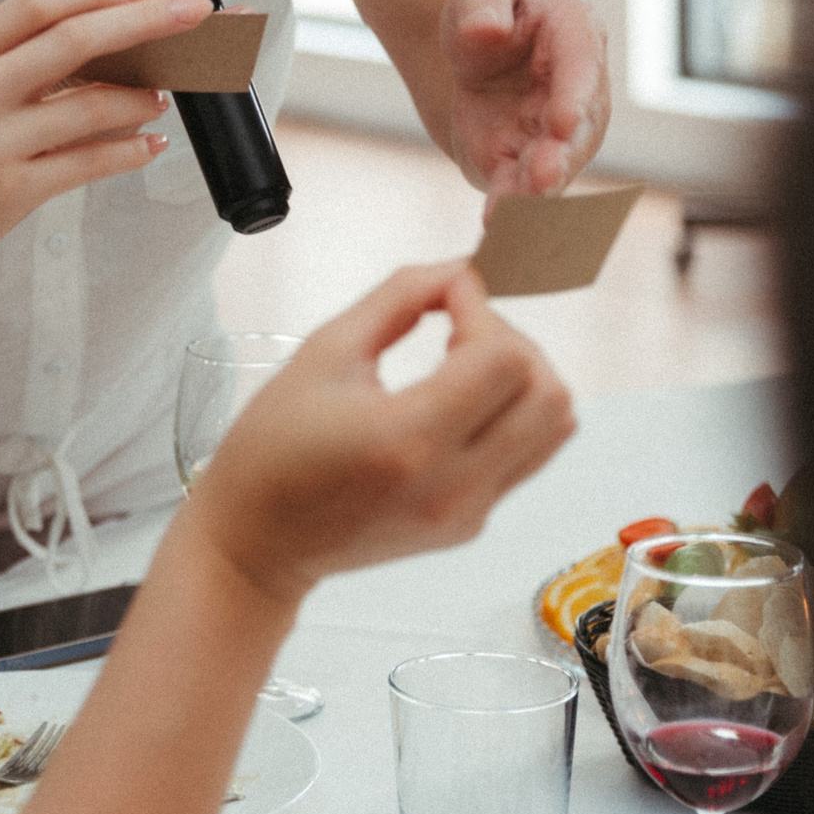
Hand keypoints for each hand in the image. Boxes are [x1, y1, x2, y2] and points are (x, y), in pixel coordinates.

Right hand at [0, 0, 207, 297]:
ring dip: (141, 96)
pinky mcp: (10, 193)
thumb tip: (85, 36)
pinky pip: (87, 163)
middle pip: (74, 39)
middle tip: (193, 14)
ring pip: (90, 106)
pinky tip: (150, 145)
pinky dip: (128, 151)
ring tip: (165, 94)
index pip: (36, 3)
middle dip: (145, 21)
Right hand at [187, 262, 574, 601]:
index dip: (481, 310)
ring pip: (555, 427)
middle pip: (548, 393)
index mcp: (410, 438)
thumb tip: (457, 271)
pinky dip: (510, 416)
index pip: (504, 358)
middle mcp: (453, 484)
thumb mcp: (325, 350)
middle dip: (513, 342)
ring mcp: (469, 512)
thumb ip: (400, 296)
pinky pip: (528, 455)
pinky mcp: (472, 525)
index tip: (444, 297)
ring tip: (466, 367)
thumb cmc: (273, 447)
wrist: (257, 542)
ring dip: (524, 381)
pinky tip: (457, 405)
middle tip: (460, 331)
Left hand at [441, 0, 608, 195]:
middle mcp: (580, 90)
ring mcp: (559, 131)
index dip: (573, 97)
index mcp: (576, 34)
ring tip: (514, 211)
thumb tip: (485, 30)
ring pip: (556, 165)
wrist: (476, 49)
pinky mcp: (527, 159)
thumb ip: (482, 6)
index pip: (581, 67)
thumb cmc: (487, 10)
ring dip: (537, 191)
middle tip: (543, 179)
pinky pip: (522, 186)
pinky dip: (510, 206)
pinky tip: (494, 222)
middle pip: (578, 128)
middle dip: (561, 156)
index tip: (561, 123)